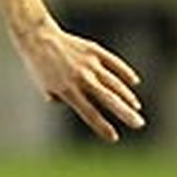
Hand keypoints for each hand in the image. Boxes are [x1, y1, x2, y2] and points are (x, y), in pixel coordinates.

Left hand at [14, 19, 144, 142]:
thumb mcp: (45, 87)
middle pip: (108, 99)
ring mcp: (90, 63)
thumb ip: (61, 99)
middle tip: (139, 124)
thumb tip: (80, 105)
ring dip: (126, 96)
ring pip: (114, 82)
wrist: (38, 38)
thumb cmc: (39, 65)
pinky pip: (114, 63)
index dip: (102, 127)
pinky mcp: (94, 50)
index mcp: (67, 90)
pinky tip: (134, 82)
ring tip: (135, 107)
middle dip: (125, 113)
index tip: (114, 138)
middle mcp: (81, 78)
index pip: (89, 113)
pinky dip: (125, 72)